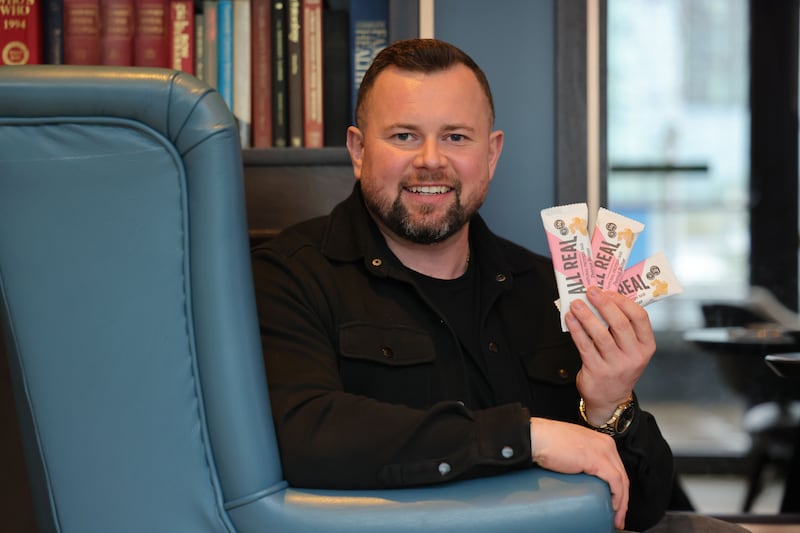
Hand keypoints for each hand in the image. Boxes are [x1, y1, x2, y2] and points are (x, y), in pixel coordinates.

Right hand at [530, 417, 628, 529]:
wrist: (537, 437)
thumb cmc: (547, 442)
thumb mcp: (572, 450)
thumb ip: (581, 459)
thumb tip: (582, 477)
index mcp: (600, 441)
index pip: (617, 469)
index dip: (619, 489)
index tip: (615, 504)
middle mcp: (606, 444)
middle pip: (622, 476)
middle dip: (623, 499)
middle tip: (618, 516)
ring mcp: (603, 451)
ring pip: (622, 481)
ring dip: (621, 503)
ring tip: (615, 518)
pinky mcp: (597, 459)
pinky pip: (615, 481)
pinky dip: (617, 496)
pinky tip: (614, 507)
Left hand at [565, 286, 654, 423]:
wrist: (609, 398)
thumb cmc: (619, 365)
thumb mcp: (630, 349)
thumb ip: (623, 327)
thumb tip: (604, 297)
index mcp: (646, 346)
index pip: (640, 318)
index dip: (623, 301)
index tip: (609, 291)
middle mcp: (635, 356)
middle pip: (620, 324)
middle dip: (604, 304)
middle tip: (590, 291)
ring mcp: (616, 365)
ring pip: (600, 334)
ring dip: (586, 316)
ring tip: (576, 303)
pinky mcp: (597, 371)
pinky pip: (584, 346)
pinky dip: (576, 330)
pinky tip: (570, 319)